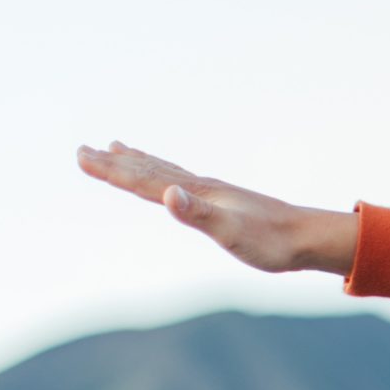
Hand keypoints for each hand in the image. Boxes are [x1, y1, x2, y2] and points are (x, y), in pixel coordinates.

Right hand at [75, 141, 359, 276]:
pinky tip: (168, 179)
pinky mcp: (223, 201)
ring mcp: (212, 192)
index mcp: (196, 194)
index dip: (111, 170)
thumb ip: (199, 215)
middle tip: (82, 150)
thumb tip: (168, 195)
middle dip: (114, 162)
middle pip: (148, 169)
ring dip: (136, 161)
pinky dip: (165, 174)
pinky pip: (182, 181)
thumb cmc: (271, 242)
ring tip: (115, 148)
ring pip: (164, 171)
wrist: (307, 237)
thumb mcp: (232, 233)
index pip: (144, 179)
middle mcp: (201, 187)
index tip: (82, 156)